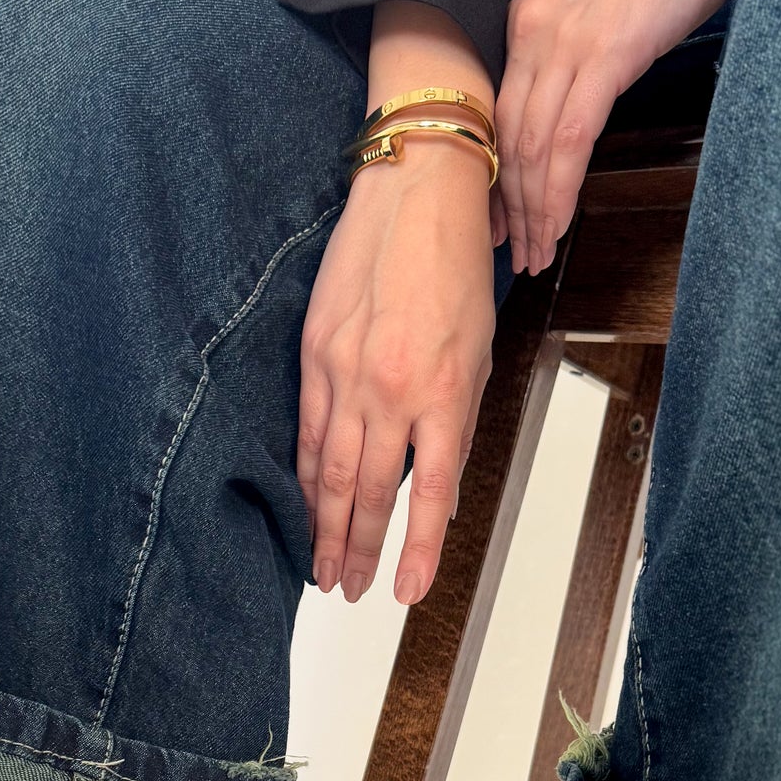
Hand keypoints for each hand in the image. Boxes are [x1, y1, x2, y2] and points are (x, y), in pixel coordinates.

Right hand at [298, 142, 495, 606]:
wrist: (416, 188)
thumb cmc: (454, 263)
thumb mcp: (478, 351)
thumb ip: (455, 423)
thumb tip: (437, 484)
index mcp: (443, 391)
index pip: (432, 493)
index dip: (418, 550)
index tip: (406, 592)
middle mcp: (391, 390)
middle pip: (367, 492)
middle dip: (356, 550)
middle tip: (349, 590)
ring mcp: (346, 373)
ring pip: (329, 472)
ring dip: (324, 528)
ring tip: (320, 569)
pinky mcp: (315, 354)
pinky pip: (306, 431)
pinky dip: (303, 476)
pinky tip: (302, 505)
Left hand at [495, 0, 725, 273]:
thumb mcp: (597, 23)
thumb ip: (571, 66)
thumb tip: (563, 125)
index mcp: (530, 25)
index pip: (501, 120)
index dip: (497, 180)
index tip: (498, 224)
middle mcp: (537, 33)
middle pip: (511, 140)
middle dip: (512, 209)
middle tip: (515, 255)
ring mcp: (568, 45)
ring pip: (534, 149)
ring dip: (534, 212)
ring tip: (537, 255)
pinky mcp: (606, 56)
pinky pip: (570, 141)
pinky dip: (559, 191)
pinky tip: (558, 225)